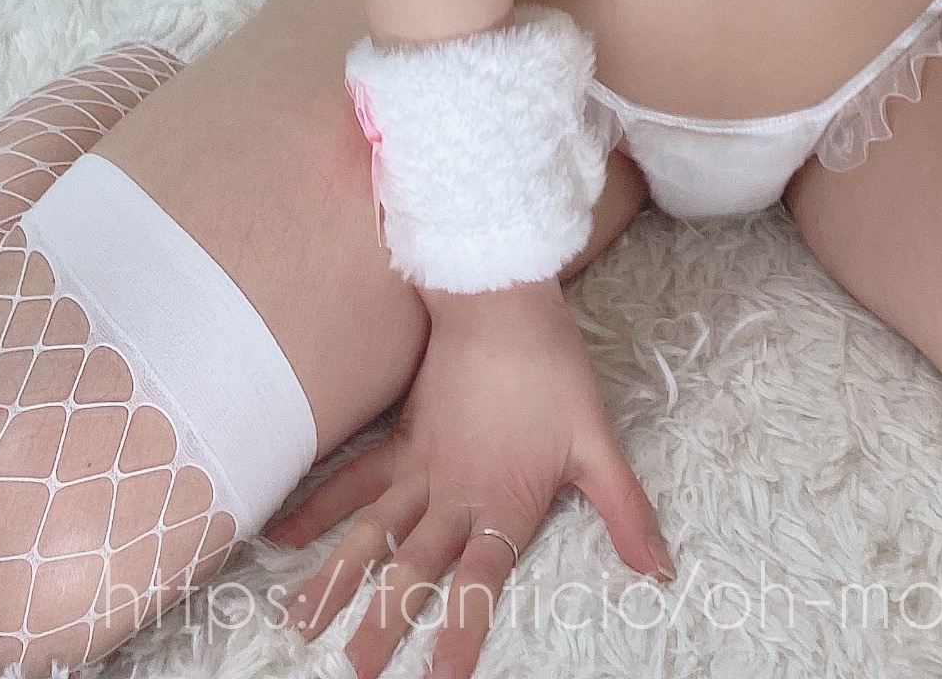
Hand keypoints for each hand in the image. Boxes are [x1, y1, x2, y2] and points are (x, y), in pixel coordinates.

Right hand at [262, 277, 671, 678]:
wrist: (502, 299)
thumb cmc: (554, 370)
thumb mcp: (597, 443)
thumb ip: (624, 511)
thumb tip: (658, 569)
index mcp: (502, 505)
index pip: (478, 585)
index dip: (458, 634)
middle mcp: (453, 496)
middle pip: (412, 571)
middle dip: (381, 625)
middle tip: (354, 671)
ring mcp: (419, 469)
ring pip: (371, 535)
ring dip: (337, 579)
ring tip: (301, 622)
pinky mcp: (400, 440)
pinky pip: (351, 480)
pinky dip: (316, 506)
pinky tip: (282, 536)